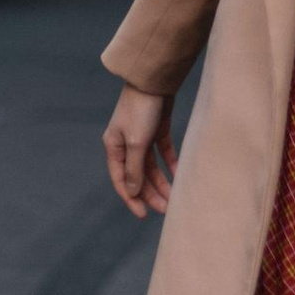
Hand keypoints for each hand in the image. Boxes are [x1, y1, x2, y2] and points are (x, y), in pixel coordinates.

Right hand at [104, 86, 174, 216]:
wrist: (155, 79)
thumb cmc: (140, 109)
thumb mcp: (136, 142)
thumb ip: (134, 169)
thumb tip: (132, 192)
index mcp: (114, 146)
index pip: (121, 180)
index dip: (132, 199)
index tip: (143, 215)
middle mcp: (126, 143)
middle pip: (138, 176)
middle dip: (151, 194)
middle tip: (166, 210)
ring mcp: (142, 137)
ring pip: (152, 167)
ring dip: (162, 182)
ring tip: (175, 198)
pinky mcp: (157, 129)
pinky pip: (164, 154)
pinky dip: (171, 165)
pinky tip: (180, 176)